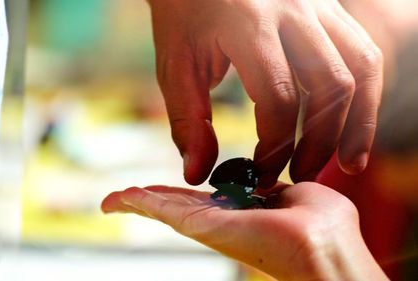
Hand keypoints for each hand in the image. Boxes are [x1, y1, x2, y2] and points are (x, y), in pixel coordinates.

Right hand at [102, 183, 387, 279]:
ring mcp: (211, 228)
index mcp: (246, 214)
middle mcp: (223, 223)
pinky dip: (141, 203)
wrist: (326, 251)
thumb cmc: (326, 229)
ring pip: (166, 211)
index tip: (167, 187)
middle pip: (178, 208)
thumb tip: (270, 184)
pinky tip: (120, 198)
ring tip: (114, 198)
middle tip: (122, 197)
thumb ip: (281, 187)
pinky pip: (165, 211)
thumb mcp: (302, 194)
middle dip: (151, 201)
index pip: (206, 201)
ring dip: (139, 202)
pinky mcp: (203, 228)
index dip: (185, 193)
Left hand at [148, 0, 382, 185]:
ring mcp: (317, 4)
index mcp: (247, 22)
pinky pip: (361, 51)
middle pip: (331, 85)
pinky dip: (364, 93)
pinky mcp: (328, 8)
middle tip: (301, 176)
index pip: (279, 96)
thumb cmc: (185, 17)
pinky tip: (350, 124)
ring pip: (360, 67)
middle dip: (320, 142)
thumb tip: (199, 173)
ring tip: (347, 162)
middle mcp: (292, 8)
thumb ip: (189, 120)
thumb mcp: (176, 65)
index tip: (260, 172)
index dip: (275, 145)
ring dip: (358, 122)